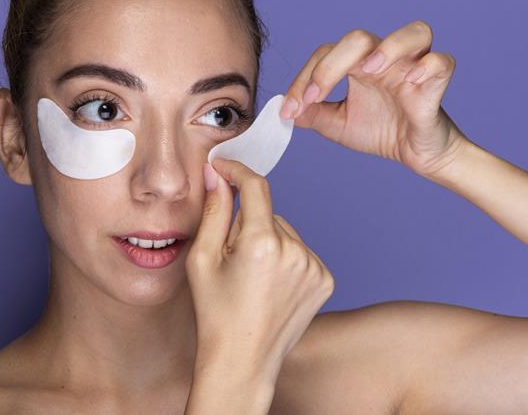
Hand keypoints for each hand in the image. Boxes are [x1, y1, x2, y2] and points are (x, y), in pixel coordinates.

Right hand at [185, 158, 334, 385]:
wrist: (243, 360)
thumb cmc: (215, 312)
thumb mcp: (202, 259)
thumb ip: (213, 210)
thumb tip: (216, 174)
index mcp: (261, 243)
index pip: (255, 186)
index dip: (237, 171)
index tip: (222, 167)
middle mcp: (295, 251)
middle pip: (268, 213)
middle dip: (248, 224)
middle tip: (231, 258)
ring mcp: (314, 266)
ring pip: (285, 232)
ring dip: (268, 241)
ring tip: (252, 277)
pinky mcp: (325, 279)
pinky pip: (301, 252)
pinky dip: (286, 259)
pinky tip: (271, 285)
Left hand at [280, 20, 470, 178]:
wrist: (417, 154)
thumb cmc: (382, 131)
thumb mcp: (337, 125)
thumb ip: (312, 114)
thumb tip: (286, 108)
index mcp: (358, 64)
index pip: (326, 54)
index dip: (305, 78)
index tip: (293, 109)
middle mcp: (385, 59)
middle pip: (359, 38)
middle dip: (331, 65)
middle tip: (316, 96)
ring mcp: (413, 67)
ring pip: (413, 32)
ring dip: (388, 47)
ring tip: (369, 70)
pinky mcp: (436, 84)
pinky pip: (441, 62)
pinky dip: (428, 67)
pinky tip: (411, 82)